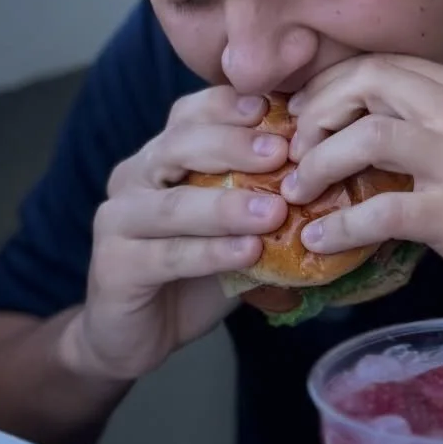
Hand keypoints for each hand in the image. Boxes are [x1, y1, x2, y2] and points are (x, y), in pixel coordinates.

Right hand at [62, 87, 291, 382]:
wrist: (136, 335)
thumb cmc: (194, 272)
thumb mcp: (232, 226)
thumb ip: (261, 196)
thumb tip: (328, 175)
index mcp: (161, 155)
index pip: (191, 113)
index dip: (233, 108)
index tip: (280, 110)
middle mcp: (134, 177)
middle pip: (178, 145)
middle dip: (234, 146)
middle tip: (283, 153)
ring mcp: (117, 219)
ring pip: (173, 204)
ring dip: (227, 206)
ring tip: (275, 211)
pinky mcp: (114, 265)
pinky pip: (168, 254)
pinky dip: (211, 252)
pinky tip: (248, 253)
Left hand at [280, 56, 442, 303]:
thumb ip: (426, 119)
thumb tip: (352, 125)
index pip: (378, 64)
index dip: (328, 87)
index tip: (302, 117)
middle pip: (367, 84)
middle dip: (316, 115)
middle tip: (294, 152)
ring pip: (368, 138)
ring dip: (318, 164)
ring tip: (297, 192)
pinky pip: (382, 211)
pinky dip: (340, 225)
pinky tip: (320, 239)